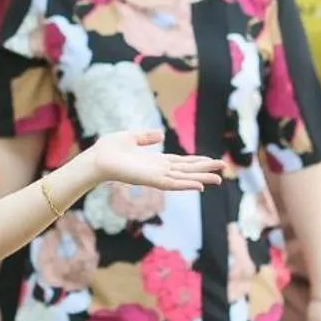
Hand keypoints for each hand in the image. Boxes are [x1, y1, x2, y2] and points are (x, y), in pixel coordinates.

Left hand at [86, 129, 226, 192]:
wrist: (96, 159)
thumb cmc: (108, 150)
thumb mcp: (131, 137)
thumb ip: (146, 137)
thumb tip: (161, 135)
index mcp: (155, 161)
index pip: (181, 162)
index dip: (196, 161)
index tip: (211, 159)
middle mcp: (158, 170)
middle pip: (187, 170)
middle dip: (205, 169)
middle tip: (223, 168)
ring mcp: (156, 176)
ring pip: (184, 178)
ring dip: (202, 178)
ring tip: (219, 178)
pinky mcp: (151, 180)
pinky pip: (173, 183)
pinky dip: (186, 185)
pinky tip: (200, 186)